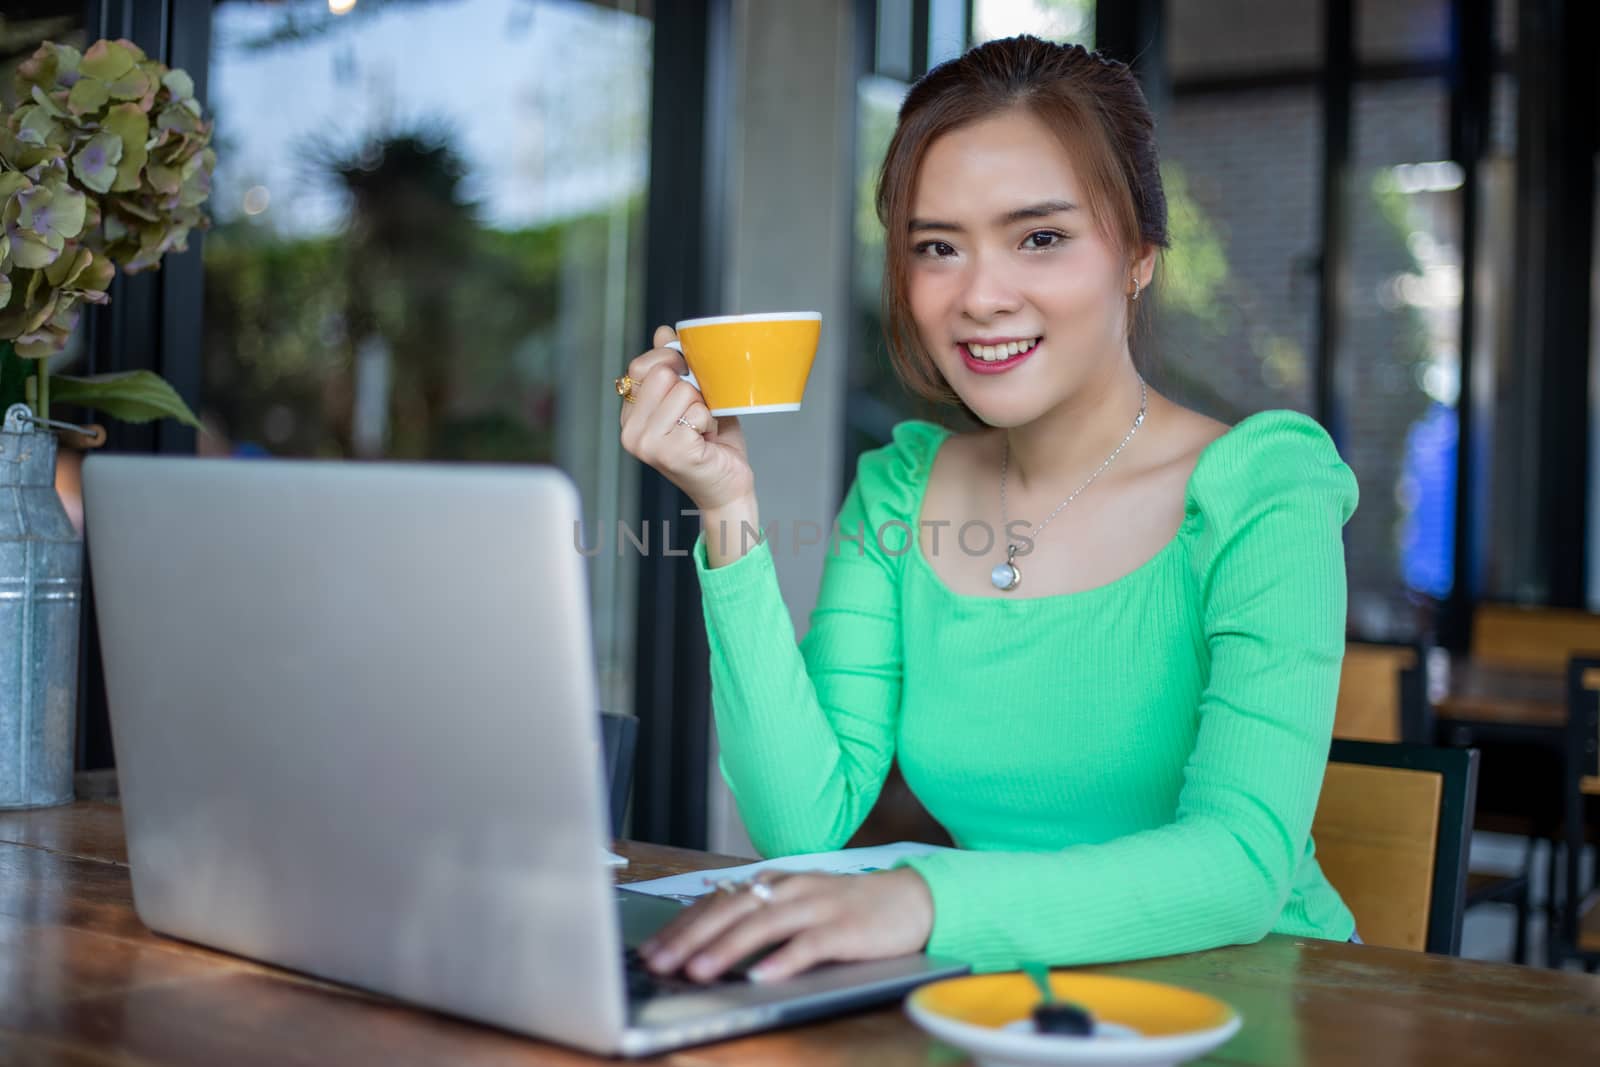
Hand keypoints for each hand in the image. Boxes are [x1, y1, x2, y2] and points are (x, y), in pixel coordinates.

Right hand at [618, 325, 755, 514]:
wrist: (728, 486)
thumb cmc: (711, 444)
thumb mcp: (692, 397)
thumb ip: (675, 366)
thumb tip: (663, 333)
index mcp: (630, 416)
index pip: (639, 367)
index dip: (669, 362)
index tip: (688, 377)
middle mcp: (631, 432)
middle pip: (663, 374)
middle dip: (692, 388)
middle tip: (697, 414)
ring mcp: (648, 445)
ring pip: (683, 391)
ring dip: (703, 407)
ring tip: (702, 429)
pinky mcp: (671, 453)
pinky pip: (698, 412)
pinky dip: (711, 422)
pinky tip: (706, 440)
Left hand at [637, 867, 934, 983]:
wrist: (912, 899)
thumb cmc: (848, 909)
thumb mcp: (798, 905)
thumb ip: (760, 916)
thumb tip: (707, 944)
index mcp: (775, 882)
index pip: (718, 903)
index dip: (682, 926)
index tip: (651, 950)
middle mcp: (790, 888)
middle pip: (732, 911)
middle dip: (691, 938)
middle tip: (659, 963)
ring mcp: (818, 906)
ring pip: (764, 925)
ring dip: (727, 949)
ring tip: (698, 971)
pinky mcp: (845, 928)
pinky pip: (809, 944)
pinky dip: (783, 960)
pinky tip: (761, 977)